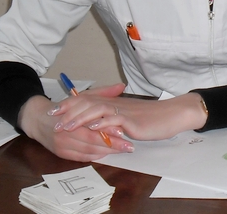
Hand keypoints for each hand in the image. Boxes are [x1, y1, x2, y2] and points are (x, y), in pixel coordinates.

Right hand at [17, 85, 133, 160]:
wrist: (38, 119)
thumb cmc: (64, 108)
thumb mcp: (82, 97)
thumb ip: (102, 93)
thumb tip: (121, 86)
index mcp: (71, 118)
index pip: (92, 127)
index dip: (109, 131)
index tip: (124, 132)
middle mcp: (65, 133)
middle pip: (92, 141)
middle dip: (112, 144)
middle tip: (128, 146)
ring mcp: (62, 145)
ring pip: (88, 152)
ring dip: (106, 152)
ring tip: (121, 150)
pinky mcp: (61, 154)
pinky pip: (82, 158)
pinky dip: (95, 156)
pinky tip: (106, 153)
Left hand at [54, 89, 207, 141]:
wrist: (172, 114)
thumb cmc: (153, 118)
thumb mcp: (130, 117)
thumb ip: (114, 119)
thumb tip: (100, 124)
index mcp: (114, 102)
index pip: (88, 99)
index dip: (70, 104)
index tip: (55, 110)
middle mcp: (116, 104)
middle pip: (88, 102)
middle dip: (69, 111)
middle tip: (54, 119)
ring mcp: (123, 111)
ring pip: (97, 109)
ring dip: (80, 117)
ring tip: (67, 125)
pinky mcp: (132, 120)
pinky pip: (114, 119)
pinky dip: (101, 122)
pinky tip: (92, 127)